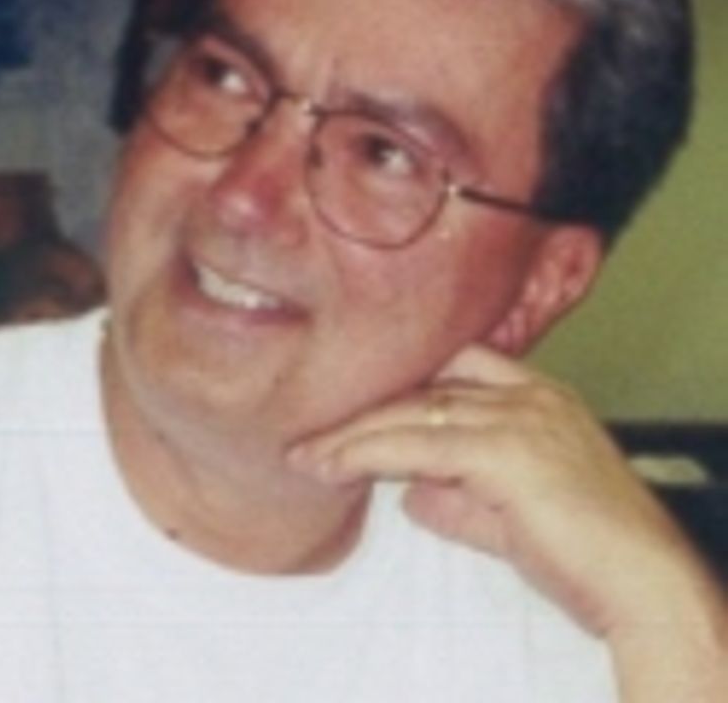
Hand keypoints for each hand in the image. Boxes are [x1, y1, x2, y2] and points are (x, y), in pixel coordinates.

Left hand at [287, 345, 717, 639]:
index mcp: (538, 394)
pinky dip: (366, 454)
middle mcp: (526, 393)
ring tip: (306, 454)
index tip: (356, 408)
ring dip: (351, 435)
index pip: (453, 370)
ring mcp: (516, 415)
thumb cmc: (587, 552)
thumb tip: (411, 495)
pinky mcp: (502, 449)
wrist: (642, 579)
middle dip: (363, 412)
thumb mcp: (510, 514)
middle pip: (423, 390)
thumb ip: (458, 497)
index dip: (402, 386)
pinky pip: (415, 445)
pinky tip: (331, 465)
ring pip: (411, 413)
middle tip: (311, 434)